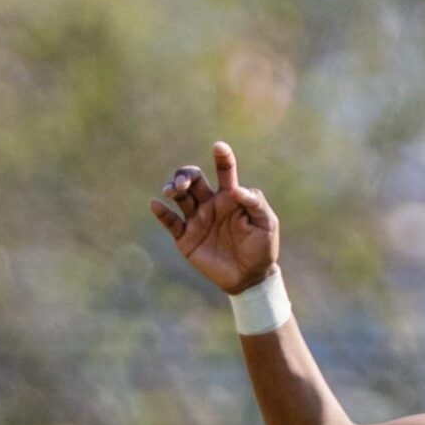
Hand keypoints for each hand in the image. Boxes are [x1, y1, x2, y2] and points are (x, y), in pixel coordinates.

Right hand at [149, 141, 280, 295]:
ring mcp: (196, 219)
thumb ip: (256, 204)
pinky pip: (170, 221)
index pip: (224, 171)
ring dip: (173, 188)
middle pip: (193, 179)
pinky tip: (157, 205)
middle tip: (184, 183)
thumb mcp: (268, 224)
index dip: (222, 157)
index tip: (219, 147)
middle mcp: (210, 203)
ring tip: (173, 191)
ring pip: (179, 196)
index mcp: (230, 196)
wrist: (250, 277)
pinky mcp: (185, 237)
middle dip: (186, 175)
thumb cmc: (262, 248)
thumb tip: (237, 190)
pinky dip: (161, 212)